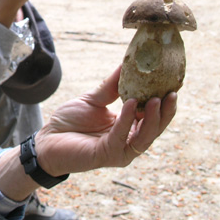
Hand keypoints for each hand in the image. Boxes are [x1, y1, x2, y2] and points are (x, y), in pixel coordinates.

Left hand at [35, 66, 176, 176]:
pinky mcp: (108, 155)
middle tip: (172, 93)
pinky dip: (127, 119)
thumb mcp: (93, 99)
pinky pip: (122, 136)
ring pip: (145, 136)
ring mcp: (120, 150)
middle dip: (165, 111)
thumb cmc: (69, 121)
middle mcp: (128, 141)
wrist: (47, 140)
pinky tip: (131, 104)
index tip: (172, 84)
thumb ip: (112, 86)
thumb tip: (126, 64)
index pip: (152, 116)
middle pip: (155, 128)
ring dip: (152, 117)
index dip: (163, 102)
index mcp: (128, 127)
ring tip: (156, 99)